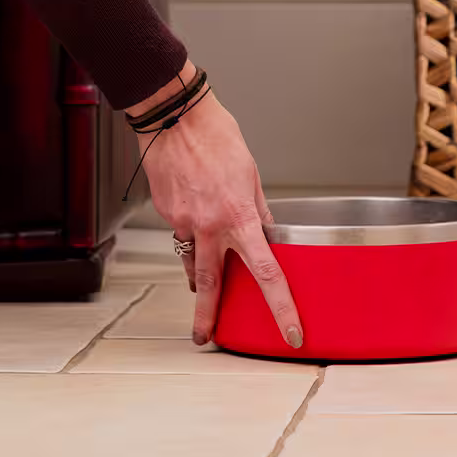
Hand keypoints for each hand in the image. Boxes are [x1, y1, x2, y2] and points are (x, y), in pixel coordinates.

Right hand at [138, 74, 302, 349]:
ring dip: (196, 280)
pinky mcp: (166, 214)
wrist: (175, 118)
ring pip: (190, 264)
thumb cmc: (217, 137)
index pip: (267, 274)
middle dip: (208, 317)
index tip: (290, 331)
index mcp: (240, 217)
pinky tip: (193, 218)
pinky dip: (190, 236)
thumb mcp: (251, 175)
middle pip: (211, 286)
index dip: (281, 307)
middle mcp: (210, 226)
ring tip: (200, 290)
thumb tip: (266, 234)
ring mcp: (184, 222)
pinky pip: (181, 235)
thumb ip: (258, 212)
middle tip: (206, 338)